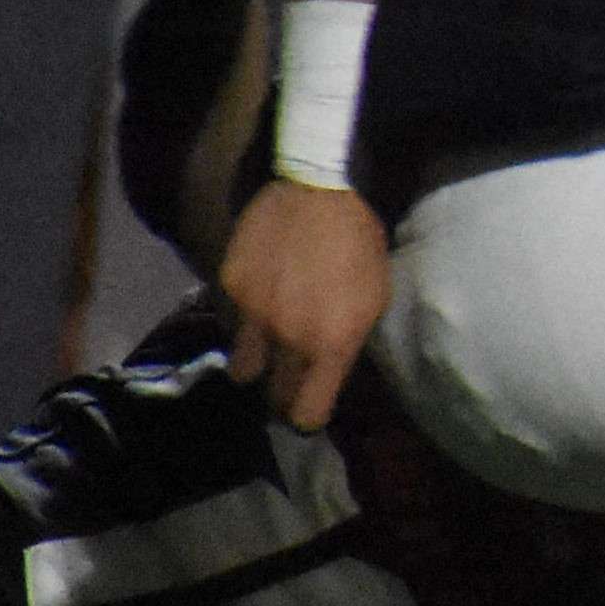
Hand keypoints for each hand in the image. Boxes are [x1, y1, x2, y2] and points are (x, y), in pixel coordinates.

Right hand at [220, 177, 392, 430]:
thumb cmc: (359, 242)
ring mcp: (253, 315)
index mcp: (332, 344)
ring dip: (257, 363)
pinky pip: (232, 321)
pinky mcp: (229, 288)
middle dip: (283, 395)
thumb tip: (329, 370)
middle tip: (290, 379)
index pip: (308, 413)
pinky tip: (262, 294)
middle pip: (274, 397)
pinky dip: (245, 318)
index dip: (309, 417)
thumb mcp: (374, 296)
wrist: (318, 188)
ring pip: (243, 367)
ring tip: (269, 344)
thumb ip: (348, 341)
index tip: (310, 408)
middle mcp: (288, 338)